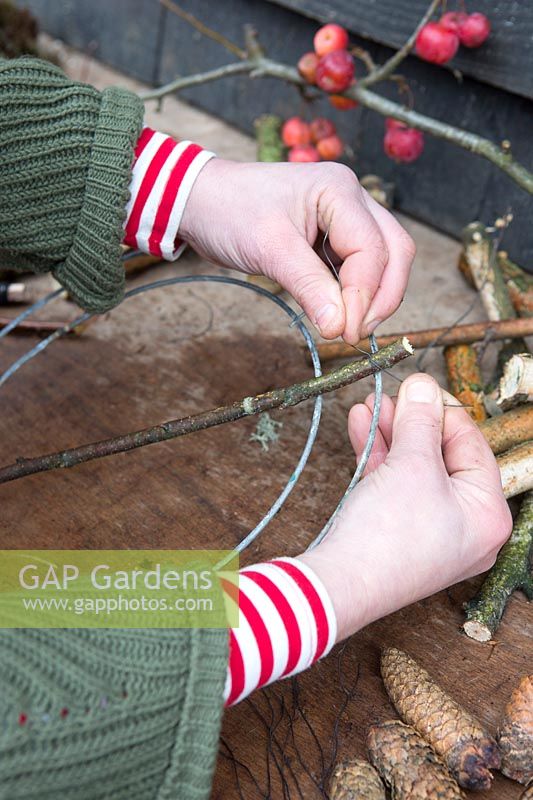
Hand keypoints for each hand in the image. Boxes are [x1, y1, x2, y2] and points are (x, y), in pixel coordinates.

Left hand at [179, 159, 414, 342]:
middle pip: (394, 251)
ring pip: (383, 260)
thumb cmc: (229, 211)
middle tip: (355, 333)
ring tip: (347, 326)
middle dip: (382, 296)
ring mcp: (346, 217)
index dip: (364, 295)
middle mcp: (352, 199)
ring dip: (372, 296)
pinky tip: (338, 311)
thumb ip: (309, 287)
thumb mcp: (269, 250)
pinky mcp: (334, 236)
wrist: (202, 200)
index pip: (372, 250)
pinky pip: (359, 267)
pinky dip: (354, 292)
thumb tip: (339, 327)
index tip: (345, 332)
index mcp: (339, 190)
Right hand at [298, 373, 511, 640]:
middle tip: (390, 394)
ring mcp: (432, 532)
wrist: (341, 585)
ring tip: (368, 405)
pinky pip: (396, 487)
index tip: (417, 386)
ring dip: (390, 435)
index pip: (472, 444)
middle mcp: (466, 526)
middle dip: (410, 421)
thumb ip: (420, 420)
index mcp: (488, 514)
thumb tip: (423, 386)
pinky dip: (379, 458)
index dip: (442, 410)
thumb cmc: (389, 535)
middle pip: (442, 456)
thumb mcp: (412, 464)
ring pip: (414, 469)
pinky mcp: (400, 535)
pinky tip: (361, 428)